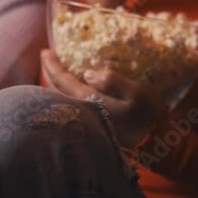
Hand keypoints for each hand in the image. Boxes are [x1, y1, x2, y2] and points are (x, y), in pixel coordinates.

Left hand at [40, 50, 165, 148]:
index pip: (64, 81)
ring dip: (58, 83)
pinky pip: (72, 104)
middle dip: (51, 72)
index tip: (46, 50)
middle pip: (58, 90)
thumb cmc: (146, 117)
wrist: (152, 146)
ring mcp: (86, 120)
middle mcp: (82, 112)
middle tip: (46, 55)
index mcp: (89, 102)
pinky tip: (70, 88)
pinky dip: (66, 93)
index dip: (54, 65)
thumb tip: (87, 73)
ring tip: (55, 70)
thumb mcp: (136, 94)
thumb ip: (112, 81)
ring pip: (64, 98)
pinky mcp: (92, 125)